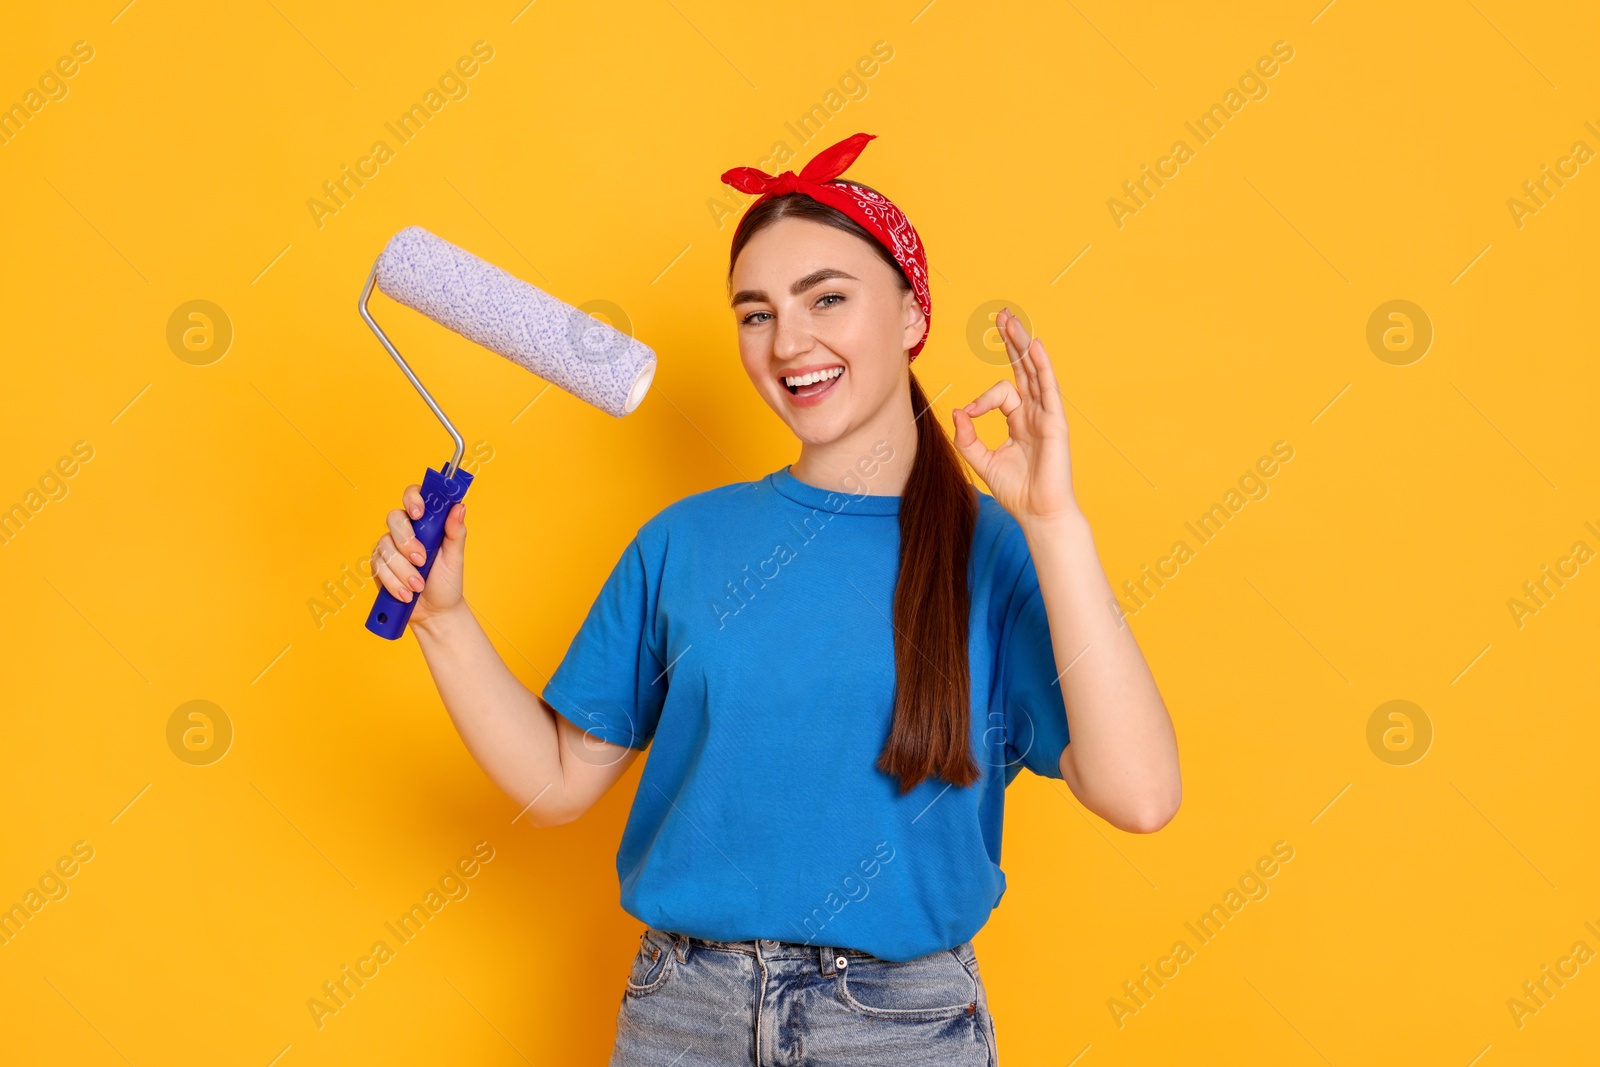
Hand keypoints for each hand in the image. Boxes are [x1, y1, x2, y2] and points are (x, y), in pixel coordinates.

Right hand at [370, 484, 467, 628]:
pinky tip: (406, 594)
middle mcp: (405, 531)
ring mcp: (390, 547)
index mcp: (425, 522)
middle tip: (421, 560)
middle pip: (394, 518)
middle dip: (407, 541)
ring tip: (418, 586)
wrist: (435, 612)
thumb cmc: (447, 582)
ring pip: (386, 546)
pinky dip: (394, 582)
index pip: (413, 496)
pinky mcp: (379, 565)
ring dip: (403, 570)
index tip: (418, 514)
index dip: (413, 499)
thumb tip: (459, 506)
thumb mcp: (455, 557)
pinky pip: (378, 567)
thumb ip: (455, 531)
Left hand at [951, 308, 1080, 528]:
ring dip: (1022, 344)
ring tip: (1011, 320)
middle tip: (1001, 317)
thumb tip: (958, 410)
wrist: (1038, 512)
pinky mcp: (1055, 422)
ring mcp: (1047, 415)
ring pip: (1034, 371)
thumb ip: (967, 436)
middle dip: (1011, 343)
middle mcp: (1035, 413)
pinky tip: (1034, 346)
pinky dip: (1041, 365)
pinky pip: (1048, 387)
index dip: (980, 401)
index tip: (968, 416)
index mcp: (1020, 420)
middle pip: (1023, 369)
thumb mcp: (981, 460)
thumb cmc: (1015, 490)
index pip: (1001, 393)